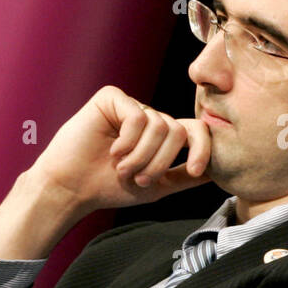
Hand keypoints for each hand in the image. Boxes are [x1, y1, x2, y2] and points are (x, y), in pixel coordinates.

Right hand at [32, 85, 211, 214]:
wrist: (71, 188)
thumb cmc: (108, 187)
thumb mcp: (157, 186)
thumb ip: (184, 177)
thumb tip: (216, 173)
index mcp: (162, 136)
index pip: (196, 130)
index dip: (203, 149)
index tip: (196, 170)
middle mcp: (149, 117)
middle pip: (178, 131)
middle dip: (161, 161)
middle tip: (138, 177)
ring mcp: (131, 106)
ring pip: (160, 125)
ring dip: (141, 156)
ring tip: (121, 167)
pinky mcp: (112, 98)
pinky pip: (138, 117)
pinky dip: (128, 141)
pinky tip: (112, 150)